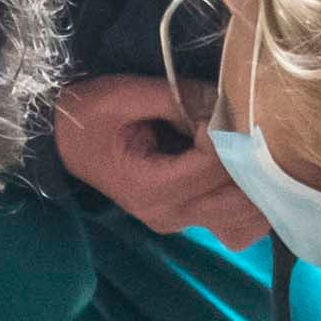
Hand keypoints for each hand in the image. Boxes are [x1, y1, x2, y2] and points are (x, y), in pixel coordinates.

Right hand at [51, 74, 264, 243]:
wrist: (63, 141)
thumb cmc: (89, 115)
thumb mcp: (125, 94)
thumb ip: (178, 97)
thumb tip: (224, 100)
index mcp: (151, 188)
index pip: (214, 165)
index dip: (225, 132)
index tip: (214, 106)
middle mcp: (170, 215)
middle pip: (239, 199)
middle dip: (249, 160)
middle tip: (241, 126)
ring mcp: (180, 222)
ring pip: (246, 220)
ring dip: (257, 185)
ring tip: (245, 149)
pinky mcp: (188, 218)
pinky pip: (236, 225)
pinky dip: (249, 204)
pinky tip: (244, 174)